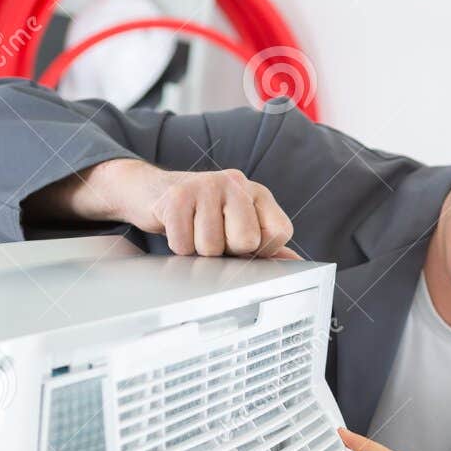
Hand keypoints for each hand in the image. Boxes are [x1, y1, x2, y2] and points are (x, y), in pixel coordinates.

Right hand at [90, 158, 298, 258]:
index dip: (260, 249)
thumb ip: (267, 245)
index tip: (241, 242)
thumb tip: (297, 266)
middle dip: (226, 251)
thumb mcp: (239, 225)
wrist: (153, 191)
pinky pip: (183, 244)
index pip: (279, 233)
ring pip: (211, 247)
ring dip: (198, 250)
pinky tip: (177, 227)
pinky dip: (178, 246)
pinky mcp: (177, 196)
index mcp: (257, 193)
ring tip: (193, 230)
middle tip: (213, 236)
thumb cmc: (203, 215)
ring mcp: (206, 185)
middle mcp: (236, 183)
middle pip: (246, 241)